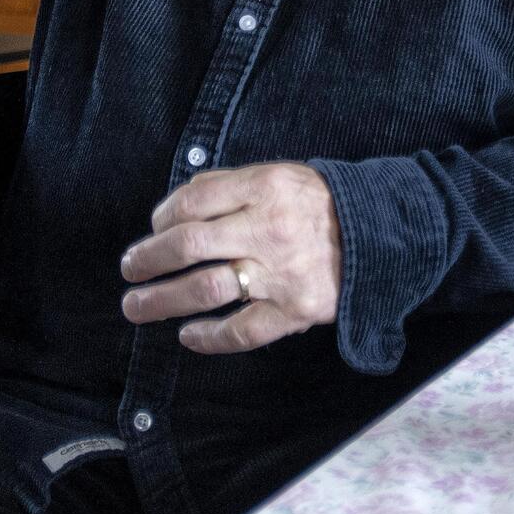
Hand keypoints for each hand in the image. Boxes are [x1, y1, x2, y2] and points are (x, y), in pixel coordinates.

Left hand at [116, 160, 341, 353]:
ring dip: (161, 301)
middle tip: (129, 269)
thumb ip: (231, 184)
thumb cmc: (324, 205)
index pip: (193, 201)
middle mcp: (268, 229)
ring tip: (136, 306)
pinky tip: (187, 336)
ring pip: (204, 290)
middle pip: (188, 245)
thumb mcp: (282, 176)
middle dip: (148, 259)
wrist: (384, 235)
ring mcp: (280, 274)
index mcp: (264, 188)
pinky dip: (209, 338)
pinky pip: (241, 331)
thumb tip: (179, 203)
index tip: (152, 230)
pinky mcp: (294, 311)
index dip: (161, 217)